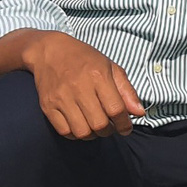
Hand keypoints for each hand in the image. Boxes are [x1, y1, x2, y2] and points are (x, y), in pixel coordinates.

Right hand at [13, 31, 145, 138]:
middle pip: (99, 124)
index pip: (116, 109)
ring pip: (82, 131)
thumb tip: (139, 113)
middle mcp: (79, 88)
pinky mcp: (47, 105)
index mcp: (99, 76)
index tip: (126, 127)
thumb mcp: (111, 67)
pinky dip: (75, 134)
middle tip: (110, 127)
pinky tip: (80, 125)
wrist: (50, 51)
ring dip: (93, 135)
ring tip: (95, 127)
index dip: (124, 123)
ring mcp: (61, 98)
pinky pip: (64, 131)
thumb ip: (127, 91)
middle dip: (109, 131)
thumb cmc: (85, 59)